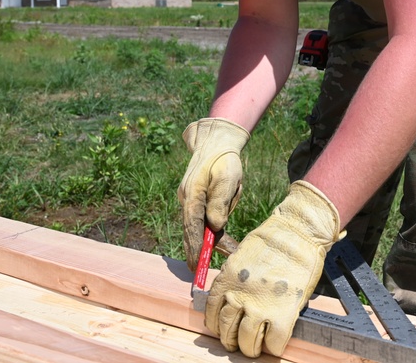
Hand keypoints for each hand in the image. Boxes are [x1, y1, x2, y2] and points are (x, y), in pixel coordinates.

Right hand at [178, 118, 248, 270]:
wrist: (217, 142)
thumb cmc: (224, 160)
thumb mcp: (227, 178)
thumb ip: (220, 201)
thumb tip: (215, 226)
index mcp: (192, 196)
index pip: (192, 227)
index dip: (194, 247)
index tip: (196, 265)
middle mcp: (188, 201)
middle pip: (191, 231)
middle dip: (196, 251)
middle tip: (199, 272)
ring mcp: (192, 201)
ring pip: (199, 227)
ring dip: (208, 242)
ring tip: (224, 258)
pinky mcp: (199, 201)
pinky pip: (204, 221)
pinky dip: (213, 233)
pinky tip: (225, 243)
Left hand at [206, 180, 341, 356]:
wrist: (298, 232)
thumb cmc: (273, 240)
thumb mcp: (241, 256)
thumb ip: (233, 279)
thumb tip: (231, 298)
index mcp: (226, 281)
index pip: (212, 314)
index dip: (218, 326)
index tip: (224, 329)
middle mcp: (238, 296)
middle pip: (227, 332)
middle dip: (232, 341)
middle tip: (239, 343)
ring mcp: (260, 306)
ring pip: (247, 341)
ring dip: (251, 348)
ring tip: (255, 347)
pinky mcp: (283, 313)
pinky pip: (273, 342)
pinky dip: (273, 348)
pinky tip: (274, 344)